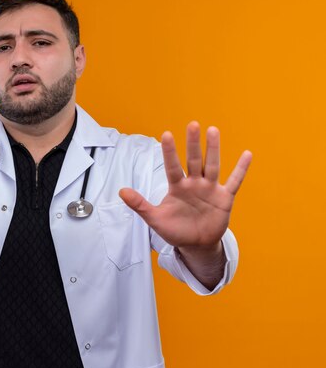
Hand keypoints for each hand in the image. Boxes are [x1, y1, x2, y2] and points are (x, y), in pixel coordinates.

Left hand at [119, 122, 251, 250]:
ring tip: (213, 130)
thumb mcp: (155, 219)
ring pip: (212, 166)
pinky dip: (241, 169)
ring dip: (213, 149)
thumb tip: (121, 191)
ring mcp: (210, 189)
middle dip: (193, 143)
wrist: (195, 244)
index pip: (172, 167)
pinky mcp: (224, 198)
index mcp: (177, 187)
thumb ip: (139, 205)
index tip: (166, 134)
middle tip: (193, 124)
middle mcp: (194, 183)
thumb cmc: (175, 230)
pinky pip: (234, 182)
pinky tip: (247, 154)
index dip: (169, 152)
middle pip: (193, 160)